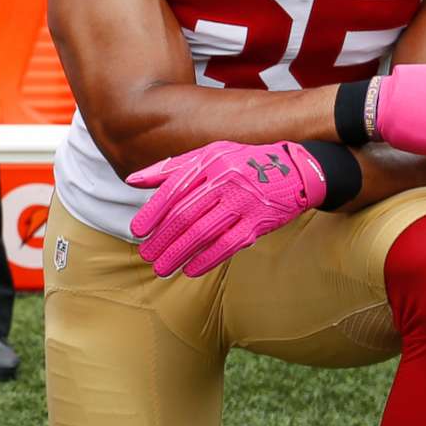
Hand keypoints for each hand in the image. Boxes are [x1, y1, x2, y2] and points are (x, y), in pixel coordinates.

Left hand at [126, 140, 327, 277]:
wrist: (294, 170)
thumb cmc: (241, 163)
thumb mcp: (208, 155)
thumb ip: (170, 168)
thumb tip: (132, 181)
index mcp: (209, 162)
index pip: (175, 189)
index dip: (153, 212)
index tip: (137, 231)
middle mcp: (225, 181)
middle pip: (186, 214)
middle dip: (163, 238)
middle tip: (146, 255)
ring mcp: (243, 202)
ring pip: (204, 232)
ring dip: (179, 253)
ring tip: (161, 268)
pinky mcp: (258, 222)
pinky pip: (229, 244)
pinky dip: (208, 259)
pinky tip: (190, 270)